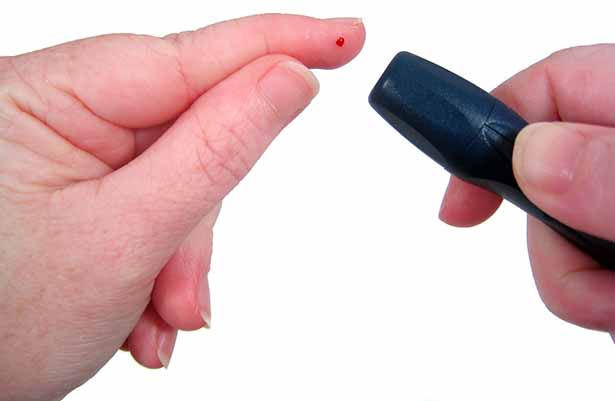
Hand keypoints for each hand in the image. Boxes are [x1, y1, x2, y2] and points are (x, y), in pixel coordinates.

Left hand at [0, 14, 364, 400]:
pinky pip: (151, 200)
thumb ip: (217, 151)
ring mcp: (66, 147)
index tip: (346, 37)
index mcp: (47, 97)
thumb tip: (287, 80)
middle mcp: (54, 110)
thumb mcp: (124, 236)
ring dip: (179, 253)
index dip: (282, 44)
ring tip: (153, 316)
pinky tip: (136, 307)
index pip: (196, 55)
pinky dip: (158, 258)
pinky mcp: (77, 180)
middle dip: (201, 219)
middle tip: (185, 294)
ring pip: (178, 176)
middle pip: (190, 131)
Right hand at [439, 44, 614, 333]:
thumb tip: (536, 157)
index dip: (486, 133)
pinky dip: (600, 300)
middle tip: (597, 289)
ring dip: (582, 286)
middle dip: (549, 245)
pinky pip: (590, 272)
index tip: (459, 207)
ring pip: (563, 237)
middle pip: (545, 178)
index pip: (548, 86)